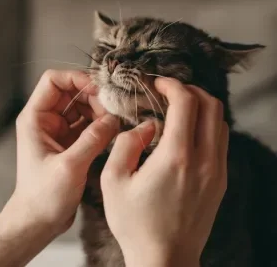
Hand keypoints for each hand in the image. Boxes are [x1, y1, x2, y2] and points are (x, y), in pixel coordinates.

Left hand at [5, 69, 119, 234]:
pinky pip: (90, 124)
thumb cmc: (44, 196)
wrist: (39, 220)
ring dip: (101, 111)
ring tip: (116, 122)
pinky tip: (114, 131)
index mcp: (36, 118)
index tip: (100, 90)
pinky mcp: (72, 142)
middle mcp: (47, 120)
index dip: (77, 79)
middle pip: (73, 92)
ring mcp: (61, 131)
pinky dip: (102, 125)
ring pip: (84, 108)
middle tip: (114, 110)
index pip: (54, 80)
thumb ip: (93, 139)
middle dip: (95, 98)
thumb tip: (114, 118)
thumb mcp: (69, 166)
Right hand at [101, 78, 228, 266]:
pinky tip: (188, 132)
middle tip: (170, 92)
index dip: (172, 84)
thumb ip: (125, 144)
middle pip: (211, 105)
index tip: (158, 83)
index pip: (186, 102)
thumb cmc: (135, 223)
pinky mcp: (220, 181)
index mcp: (176, 157)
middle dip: (190, 90)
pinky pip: (221, 140)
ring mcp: (217, 171)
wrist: (164, 258)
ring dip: (201, 107)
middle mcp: (204, 160)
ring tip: (179, 109)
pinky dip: (207, 126)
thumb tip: (145, 126)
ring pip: (220, 121)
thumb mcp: (113, 181)